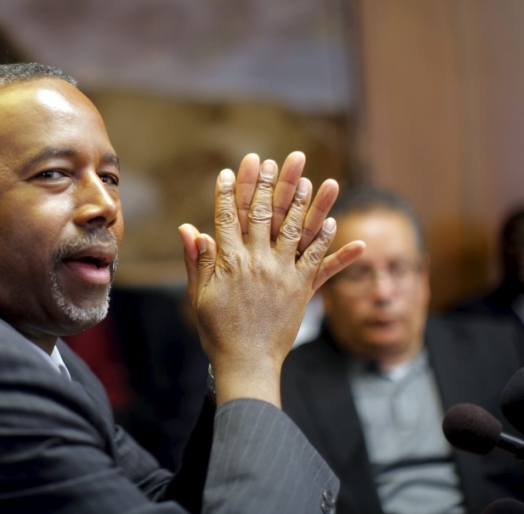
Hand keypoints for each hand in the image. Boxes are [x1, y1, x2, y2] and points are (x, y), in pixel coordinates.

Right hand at [178, 152, 363, 407]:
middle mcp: (257, 262)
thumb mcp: (199, 295)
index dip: (229, 192)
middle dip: (267, 183)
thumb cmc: (217, 331)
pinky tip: (336, 224)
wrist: (246, 363)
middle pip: (262, 214)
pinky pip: (318, 261)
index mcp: (229, 262)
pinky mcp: (301, 289)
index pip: (227, 217)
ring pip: (295, 230)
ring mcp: (282, 274)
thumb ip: (198, 260)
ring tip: (311, 178)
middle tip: (271, 159)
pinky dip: (329, 243)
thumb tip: (188, 228)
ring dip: (304, 202)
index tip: (231, 170)